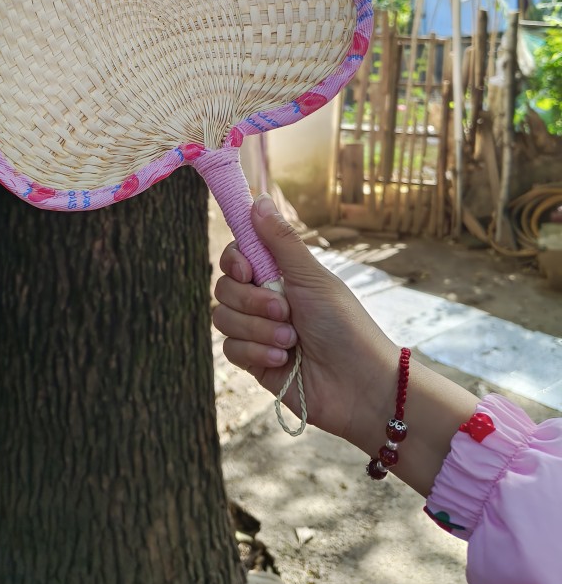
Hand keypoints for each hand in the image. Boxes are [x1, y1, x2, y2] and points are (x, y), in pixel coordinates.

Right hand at [213, 194, 478, 495]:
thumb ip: (281, 241)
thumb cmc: (345, 326)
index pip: (237, 257)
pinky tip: (284, 359)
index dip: (234, 261)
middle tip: (285, 311)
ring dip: (257, 329)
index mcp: (279, 275)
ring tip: (291, 340)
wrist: (360, 385)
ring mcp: (258, 331)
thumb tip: (258, 198)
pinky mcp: (255, 361)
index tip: (248, 269)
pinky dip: (256, 351)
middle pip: (224, 288)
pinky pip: (231, 349)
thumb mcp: (312, 278)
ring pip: (223, 319)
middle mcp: (265, 300)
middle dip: (252, 302)